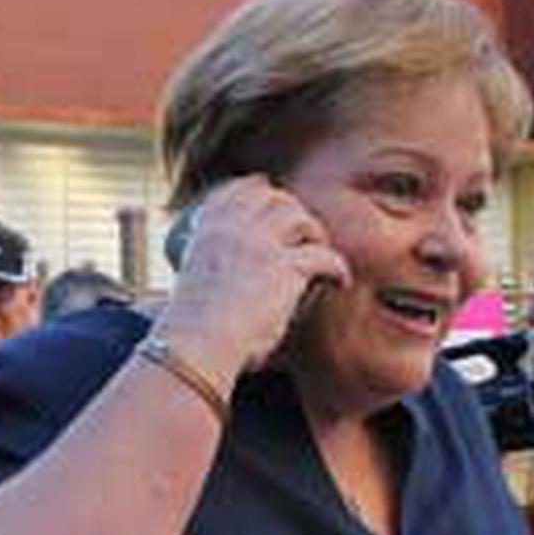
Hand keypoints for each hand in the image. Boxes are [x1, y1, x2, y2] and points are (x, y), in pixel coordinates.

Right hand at [154, 175, 350, 379]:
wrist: (197, 344)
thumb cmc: (193, 333)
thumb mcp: (194, 288)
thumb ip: (211, 276)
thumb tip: (225, 294)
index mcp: (207, 230)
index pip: (236, 192)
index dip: (257, 189)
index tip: (269, 194)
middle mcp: (232, 228)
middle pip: (273, 198)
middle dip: (291, 209)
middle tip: (303, 232)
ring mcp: (259, 244)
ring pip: (298, 217)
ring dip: (314, 231)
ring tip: (320, 249)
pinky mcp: (284, 267)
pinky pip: (323, 255)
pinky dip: (337, 268)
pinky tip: (340, 282)